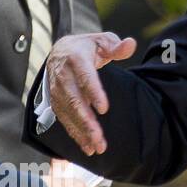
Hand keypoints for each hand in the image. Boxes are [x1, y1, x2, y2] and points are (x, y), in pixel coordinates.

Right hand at [45, 32, 137, 154]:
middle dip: (86, 121)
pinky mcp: (56, 102)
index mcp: (75, 59)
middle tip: (99, 137)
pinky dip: (74, 134)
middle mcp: (63, 76)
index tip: (104, 108)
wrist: (60, 51)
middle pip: (73, 101)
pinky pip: (64, 120)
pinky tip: (86, 146)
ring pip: (68, 114)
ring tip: (96, 147)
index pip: (84, 77)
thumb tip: (130, 44)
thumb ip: (116, 46)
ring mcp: (57, 91)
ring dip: (81, 132)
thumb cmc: (86, 47)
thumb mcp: (102, 40)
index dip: (93, 93)